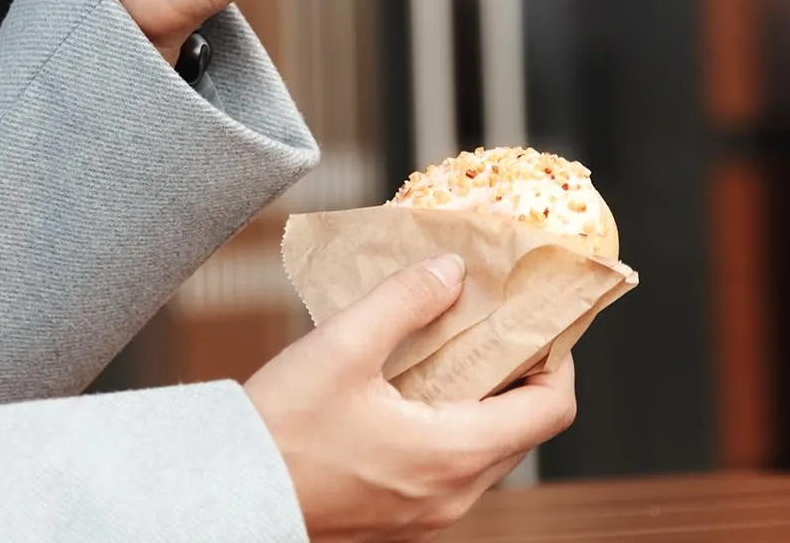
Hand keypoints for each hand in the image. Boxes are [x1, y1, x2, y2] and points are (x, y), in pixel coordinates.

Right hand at [244, 257, 577, 540]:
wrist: (232, 492)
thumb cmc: (284, 427)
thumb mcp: (343, 345)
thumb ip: (405, 300)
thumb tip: (452, 271)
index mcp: (453, 455)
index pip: (550, 409)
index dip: (556, 357)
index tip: (536, 318)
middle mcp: (453, 496)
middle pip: (521, 428)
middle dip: (513, 370)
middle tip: (486, 319)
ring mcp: (428, 515)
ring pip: (484, 448)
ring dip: (478, 396)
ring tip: (440, 344)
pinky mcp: (400, 517)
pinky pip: (449, 466)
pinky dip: (447, 422)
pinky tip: (405, 387)